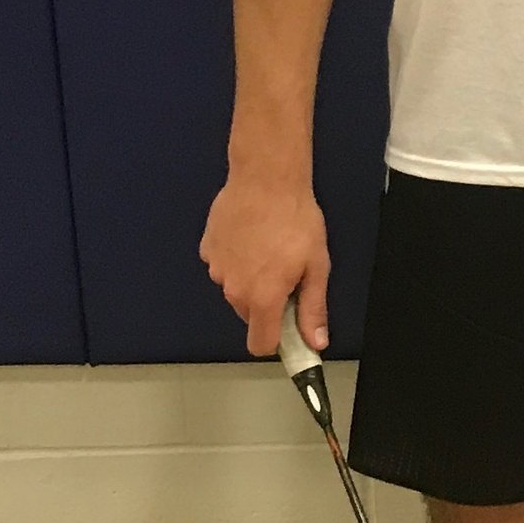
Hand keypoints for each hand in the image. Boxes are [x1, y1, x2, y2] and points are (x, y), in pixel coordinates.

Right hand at [201, 172, 331, 354]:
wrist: (266, 178)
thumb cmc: (297, 221)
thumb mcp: (316, 266)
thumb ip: (313, 309)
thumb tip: (316, 344)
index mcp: (262, 299)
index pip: (259, 344)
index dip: (275, 341)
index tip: (288, 326)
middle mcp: (233, 291)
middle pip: (250, 314)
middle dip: (267, 302)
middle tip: (286, 271)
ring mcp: (216, 269)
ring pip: (235, 289)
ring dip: (250, 278)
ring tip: (268, 246)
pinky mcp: (207, 249)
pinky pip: (224, 266)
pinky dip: (236, 258)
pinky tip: (250, 235)